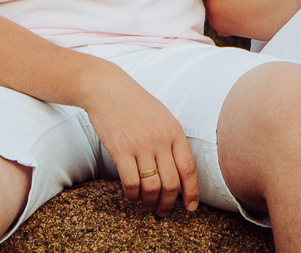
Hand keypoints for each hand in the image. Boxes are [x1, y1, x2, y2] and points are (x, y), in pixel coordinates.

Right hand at [85, 67, 200, 215]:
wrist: (108, 89)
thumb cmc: (136, 104)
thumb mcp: (162, 117)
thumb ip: (172, 141)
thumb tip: (180, 171)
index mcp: (174, 131)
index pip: (189, 169)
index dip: (192, 192)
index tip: (191, 207)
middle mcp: (160, 139)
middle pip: (172, 183)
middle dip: (169, 204)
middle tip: (163, 211)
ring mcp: (140, 145)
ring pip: (152, 187)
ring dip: (150, 202)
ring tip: (147, 204)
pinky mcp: (120, 150)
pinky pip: (131, 183)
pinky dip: (133, 195)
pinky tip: (132, 196)